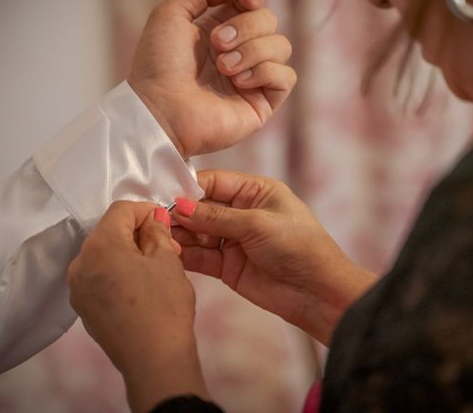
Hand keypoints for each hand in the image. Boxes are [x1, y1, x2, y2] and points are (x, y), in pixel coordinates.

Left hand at [67, 201, 206, 412]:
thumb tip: (153, 218)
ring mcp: (77, 288)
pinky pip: (99, 277)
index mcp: (100, 245)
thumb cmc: (164, 305)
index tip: (166, 221)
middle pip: (109, 232)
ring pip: (104, 255)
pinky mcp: (83, 308)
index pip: (120, 210)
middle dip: (138, 233)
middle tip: (168, 248)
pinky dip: (118, 273)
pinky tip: (141, 287)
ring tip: (156, 268)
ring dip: (129, 253)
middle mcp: (80, 263)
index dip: (146, 210)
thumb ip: (157, 231)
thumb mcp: (167, 260)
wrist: (153, 360)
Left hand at [128, 0, 295, 157]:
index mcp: (220, 30)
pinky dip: (265, 72)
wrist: (159, 109)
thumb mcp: (171, 13)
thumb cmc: (158, 65)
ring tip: (224, 68)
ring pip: (281, 46)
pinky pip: (286, 76)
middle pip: (270, 21)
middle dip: (245, 27)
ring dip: (252, 51)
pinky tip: (239, 82)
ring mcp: (253, 79)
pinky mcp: (262, 103)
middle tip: (216, 44)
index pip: (254, 3)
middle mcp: (240, 53)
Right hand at [171, 170, 377, 344]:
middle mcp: (242, 212)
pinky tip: (168, 254)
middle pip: (201, 207)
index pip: (213, 181)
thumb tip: (179, 206)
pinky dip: (185, 256)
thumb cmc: (299, 246)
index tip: (163, 195)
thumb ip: (216, 216)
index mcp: (255, 191)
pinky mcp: (228, 266)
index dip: (188, 188)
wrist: (318, 292)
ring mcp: (234, 240)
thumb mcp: (257, 224)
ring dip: (180, 236)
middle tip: (154, 219)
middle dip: (180, 214)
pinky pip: (201, 257)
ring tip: (159, 238)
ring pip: (197, 233)